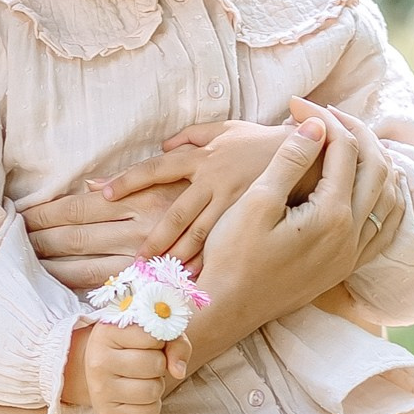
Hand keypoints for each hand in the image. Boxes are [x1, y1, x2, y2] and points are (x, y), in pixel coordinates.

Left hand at [23, 120, 320, 285]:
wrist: (313, 151)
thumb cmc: (266, 141)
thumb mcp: (229, 128)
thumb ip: (195, 135)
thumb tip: (164, 144)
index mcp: (203, 157)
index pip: (156, 168)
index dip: (127, 181)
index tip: (100, 194)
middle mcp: (213, 181)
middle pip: (174, 214)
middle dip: (153, 241)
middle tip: (133, 263)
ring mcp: (234, 203)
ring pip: (199, 237)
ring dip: (179, 261)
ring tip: (159, 283)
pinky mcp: (254, 219)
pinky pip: (229, 246)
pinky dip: (213, 265)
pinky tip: (199, 285)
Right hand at [61, 320, 184, 413]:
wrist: (103, 368)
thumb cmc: (132, 347)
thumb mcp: (153, 334)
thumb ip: (174, 342)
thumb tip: (178, 371)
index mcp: (107, 331)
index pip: (154, 336)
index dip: (159, 341)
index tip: (146, 342)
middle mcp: (98, 360)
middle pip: (155, 365)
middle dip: (159, 364)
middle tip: (145, 363)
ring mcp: (99, 390)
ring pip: (153, 390)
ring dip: (156, 385)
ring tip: (141, 379)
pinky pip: (148, 413)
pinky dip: (151, 406)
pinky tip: (138, 396)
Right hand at [180, 105, 390, 357]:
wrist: (228, 308)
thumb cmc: (233, 256)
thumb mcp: (256, 203)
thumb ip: (290, 161)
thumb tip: (316, 125)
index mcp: (332, 215)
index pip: (343, 149)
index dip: (322, 118)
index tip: (296, 104)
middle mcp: (352, 235)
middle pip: (376, 166)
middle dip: (355, 131)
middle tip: (327, 113)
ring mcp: (352, 254)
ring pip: (387, 196)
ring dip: (373, 161)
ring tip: (347, 140)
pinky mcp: (345, 266)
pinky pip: (382, 224)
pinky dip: (380, 195)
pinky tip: (364, 184)